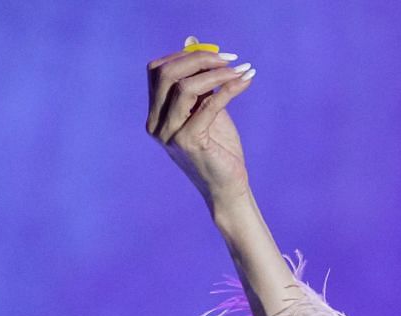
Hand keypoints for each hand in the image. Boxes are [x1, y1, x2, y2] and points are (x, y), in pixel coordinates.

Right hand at [146, 39, 256, 207]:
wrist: (228, 188)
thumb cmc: (219, 149)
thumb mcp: (206, 108)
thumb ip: (199, 80)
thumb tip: (192, 41)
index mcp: (155, 114)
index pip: (158, 71)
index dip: (186, 56)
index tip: (219, 55)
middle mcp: (155, 123)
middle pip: (165, 74)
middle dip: (199, 60)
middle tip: (230, 59)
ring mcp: (169, 134)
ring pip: (185, 87)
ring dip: (216, 74)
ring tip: (240, 70)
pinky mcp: (188, 143)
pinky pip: (208, 106)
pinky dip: (228, 90)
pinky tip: (245, 82)